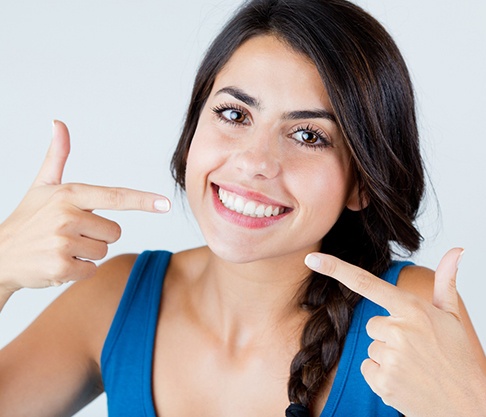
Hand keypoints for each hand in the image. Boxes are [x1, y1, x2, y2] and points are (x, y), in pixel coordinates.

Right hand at [0, 121, 170, 290]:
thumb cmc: (28, 219)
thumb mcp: (42, 186)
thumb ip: (57, 157)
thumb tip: (59, 124)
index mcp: (69, 194)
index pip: (115, 197)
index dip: (142, 200)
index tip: (165, 204)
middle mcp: (67, 216)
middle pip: (115, 232)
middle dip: (97, 236)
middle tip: (70, 234)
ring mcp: (63, 242)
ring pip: (103, 251)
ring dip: (87, 254)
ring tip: (62, 248)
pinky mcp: (61, 267)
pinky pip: (91, 269)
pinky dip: (78, 270)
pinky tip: (58, 263)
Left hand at [305, 249, 485, 416]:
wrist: (469, 405)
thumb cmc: (458, 358)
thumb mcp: (452, 316)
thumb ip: (445, 281)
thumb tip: (456, 249)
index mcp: (412, 309)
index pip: (366, 283)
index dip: (335, 269)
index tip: (312, 259)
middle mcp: (399, 329)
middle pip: (370, 324)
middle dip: (387, 335)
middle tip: (414, 349)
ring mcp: (390, 356)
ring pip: (370, 347)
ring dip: (386, 356)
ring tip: (413, 367)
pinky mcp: (383, 381)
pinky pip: (367, 368)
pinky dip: (381, 376)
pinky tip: (404, 380)